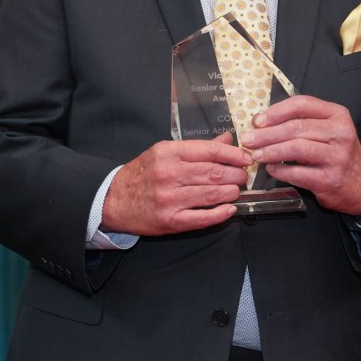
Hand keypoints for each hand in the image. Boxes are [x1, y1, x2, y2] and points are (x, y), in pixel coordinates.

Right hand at [101, 134, 251, 235]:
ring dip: (231, 192)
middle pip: (214, 172)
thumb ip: (197, 148)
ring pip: (212, 194)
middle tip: (243, 177)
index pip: (210, 150)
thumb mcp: (165, 153)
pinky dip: (220, 214)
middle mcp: (169, 174)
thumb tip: (227, 139)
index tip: (246, 158)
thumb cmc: (142, 175)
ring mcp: (170, 199)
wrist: (114, 200)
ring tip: (236, 190)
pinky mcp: (170, 220)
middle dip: (235, 174)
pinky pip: (202, 218)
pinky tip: (229, 209)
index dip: (233, 154)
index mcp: (168, 153)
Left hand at [241, 96, 360, 216]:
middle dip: (266, 134)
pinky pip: (298, 173)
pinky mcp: (330, 179)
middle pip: (296, 127)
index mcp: (337, 115)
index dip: (276, 111)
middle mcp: (340, 133)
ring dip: (270, 151)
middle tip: (248, 139)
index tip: (258, 120)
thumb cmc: (338, 153)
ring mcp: (336, 157)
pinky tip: (271, 169)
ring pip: (296, 148)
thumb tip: (262, 122)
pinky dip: (280, 171)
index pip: (302, 104)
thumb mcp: (328, 130)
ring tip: (255, 155)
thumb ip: (302, 122)